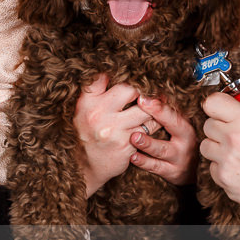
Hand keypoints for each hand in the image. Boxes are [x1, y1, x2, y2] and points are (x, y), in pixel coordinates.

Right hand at [74, 74, 158, 196]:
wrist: (84, 168)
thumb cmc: (86, 134)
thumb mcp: (83, 111)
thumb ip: (95, 91)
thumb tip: (110, 71)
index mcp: (87, 103)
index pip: (104, 78)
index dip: (121, 75)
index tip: (132, 75)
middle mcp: (99, 115)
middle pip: (131, 90)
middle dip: (141, 91)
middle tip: (147, 92)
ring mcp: (114, 130)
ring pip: (145, 110)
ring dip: (152, 108)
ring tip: (156, 106)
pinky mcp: (127, 144)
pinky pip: (149, 128)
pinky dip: (154, 124)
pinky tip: (155, 122)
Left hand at [129, 95, 198, 185]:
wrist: (190, 173)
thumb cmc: (179, 144)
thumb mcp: (177, 128)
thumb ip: (165, 114)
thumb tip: (149, 93)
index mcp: (185, 125)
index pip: (174, 110)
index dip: (160, 103)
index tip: (144, 95)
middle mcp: (185, 140)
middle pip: (174, 125)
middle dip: (159, 113)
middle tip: (141, 103)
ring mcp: (179, 157)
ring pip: (162, 149)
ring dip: (148, 143)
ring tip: (134, 136)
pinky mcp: (171, 172)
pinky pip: (156, 167)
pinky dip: (143, 162)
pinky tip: (132, 156)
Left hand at [199, 92, 239, 215]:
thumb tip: (239, 97)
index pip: (212, 102)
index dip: (216, 105)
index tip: (221, 110)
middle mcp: (234, 138)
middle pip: (208, 124)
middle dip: (219, 127)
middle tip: (236, 134)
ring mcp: (227, 160)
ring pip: (206, 146)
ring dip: (217, 147)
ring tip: (238, 152)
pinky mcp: (224, 178)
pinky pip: (212, 167)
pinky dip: (222, 167)